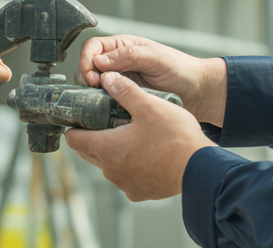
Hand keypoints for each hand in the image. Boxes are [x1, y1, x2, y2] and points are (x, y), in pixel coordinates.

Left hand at [65, 72, 215, 201]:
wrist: (199, 168)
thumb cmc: (174, 138)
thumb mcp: (148, 105)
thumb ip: (124, 91)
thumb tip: (108, 78)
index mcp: (107, 148)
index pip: (74, 139)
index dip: (75, 127)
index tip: (81, 118)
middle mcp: (111, 170)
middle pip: (89, 152)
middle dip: (94, 137)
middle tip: (107, 121)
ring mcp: (125, 184)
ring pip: (109, 166)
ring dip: (114, 152)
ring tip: (131, 135)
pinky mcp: (140, 193)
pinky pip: (127, 177)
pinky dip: (131, 166)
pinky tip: (147, 153)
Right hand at [77, 35, 226, 125]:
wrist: (198, 93)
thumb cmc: (181, 70)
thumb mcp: (156, 58)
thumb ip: (129, 56)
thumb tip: (99, 60)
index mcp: (123, 47)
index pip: (93, 47)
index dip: (87, 60)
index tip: (91, 76)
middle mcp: (118, 63)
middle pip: (88, 67)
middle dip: (85, 78)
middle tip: (93, 90)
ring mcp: (120, 83)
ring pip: (92, 86)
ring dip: (90, 93)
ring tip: (97, 101)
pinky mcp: (123, 100)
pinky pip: (104, 102)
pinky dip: (99, 106)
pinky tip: (103, 111)